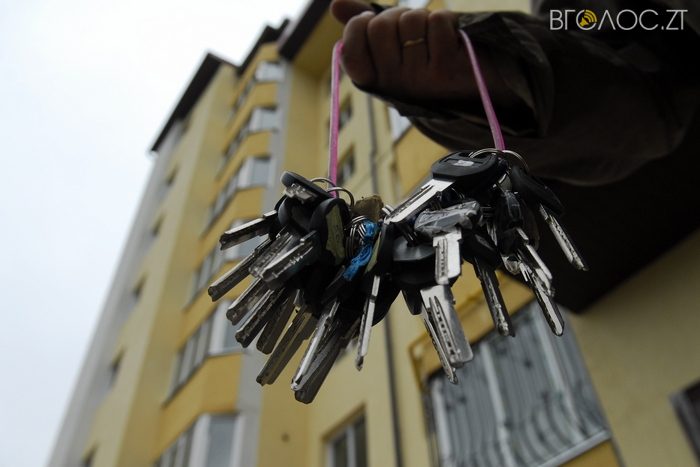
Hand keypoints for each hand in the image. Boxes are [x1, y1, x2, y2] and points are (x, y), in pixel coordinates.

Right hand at [330, 0, 476, 107]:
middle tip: (411, 31)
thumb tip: (335, 4)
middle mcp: (393, 84)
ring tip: (433, 38)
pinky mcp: (445, 70)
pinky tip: (452, 40)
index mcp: (375, 79)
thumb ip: (363, 27)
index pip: (350, 45)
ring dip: (424, 18)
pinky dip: (447, 20)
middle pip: (380, 26)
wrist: (474, 82)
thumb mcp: (391, 46)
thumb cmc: (426, 59)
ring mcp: (418, 79)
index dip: (359, 25)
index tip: (370, 22)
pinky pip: (437, 21)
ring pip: (411, 20)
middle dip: (397, 16)